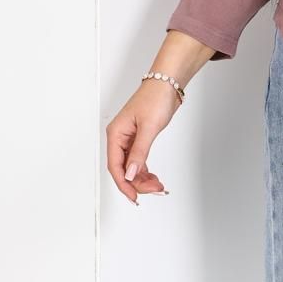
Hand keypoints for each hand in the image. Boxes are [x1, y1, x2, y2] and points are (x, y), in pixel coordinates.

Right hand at [105, 80, 179, 203]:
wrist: (167, 85)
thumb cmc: (155, 98)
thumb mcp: (148, 128)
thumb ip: (139, 152)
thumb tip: (131, 173)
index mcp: (116, 134)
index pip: (115, 166)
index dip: (124, 184)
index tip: (134, 197)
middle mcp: (119, 138)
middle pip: (123, 169)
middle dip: (137, 183)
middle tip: (154, 190)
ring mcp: (128, 139)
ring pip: (131, 167)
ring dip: (142, 179)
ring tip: (158, 186)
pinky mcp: (138, 139)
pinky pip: (137, 161)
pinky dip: (145, 171)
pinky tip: (154, 178)